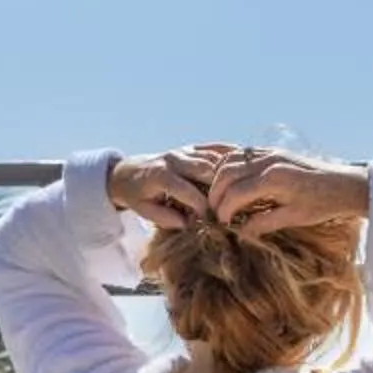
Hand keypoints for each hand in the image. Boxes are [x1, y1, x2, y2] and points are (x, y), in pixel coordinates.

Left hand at [106, 146, 237, 229]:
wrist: (129, 171)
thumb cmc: (137, 195)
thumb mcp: (144, 210)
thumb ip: (165, 218)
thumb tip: (189, 223)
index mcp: (161, 175)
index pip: (188, 191)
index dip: (203, 207)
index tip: (213, 220)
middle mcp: (174, 159)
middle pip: (206, 170)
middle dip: (221, 189)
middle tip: (230, 206)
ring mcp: (184, 151)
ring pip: (214, 159)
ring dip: (229, 175)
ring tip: (241, 190)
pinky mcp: (192, 148)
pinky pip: (215, 148)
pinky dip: (230, 156)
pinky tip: (244, 167)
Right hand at [203, 148, 370, 235]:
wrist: (344, 184)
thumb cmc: (322, 204)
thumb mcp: (294, 217)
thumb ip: (264, 223)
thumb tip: (240, 232)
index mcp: (274, 179)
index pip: (235, 193)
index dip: (224, 209)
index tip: (222, 223)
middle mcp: (268, 161)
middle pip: (226, 173)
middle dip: (215, 192)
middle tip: (214, 211)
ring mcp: (269, 152)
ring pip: (231, 160)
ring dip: (219, 177)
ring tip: (219, 197)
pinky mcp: (272, 150)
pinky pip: (242, 153)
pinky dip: (229, 165)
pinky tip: (228, 180)